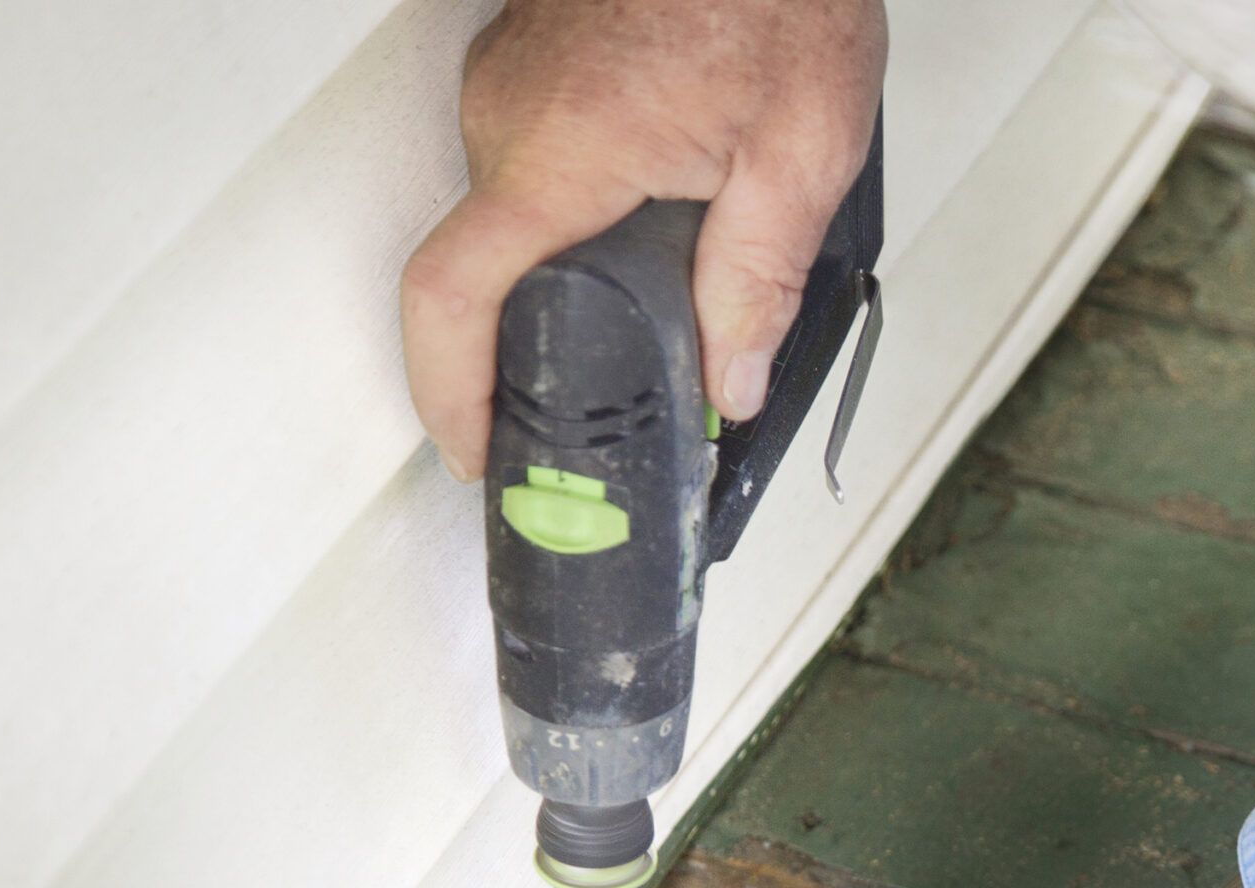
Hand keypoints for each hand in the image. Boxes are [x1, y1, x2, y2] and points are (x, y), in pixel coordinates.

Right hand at [402, 0, 886, 479]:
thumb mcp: (803, 150)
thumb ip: (760, 281)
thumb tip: (729, 382)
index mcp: (565, 148)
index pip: (455, 296)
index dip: (451, 396)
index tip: (478, 453)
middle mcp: (512, 114)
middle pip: (493, 273)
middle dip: (556, 344)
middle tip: (627, 399)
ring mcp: (511, 84)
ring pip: (520, 222)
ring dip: (581, 270)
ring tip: (671, 288)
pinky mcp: (531, 66)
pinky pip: (537, 168)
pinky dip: (585, 214)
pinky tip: (662, 210)